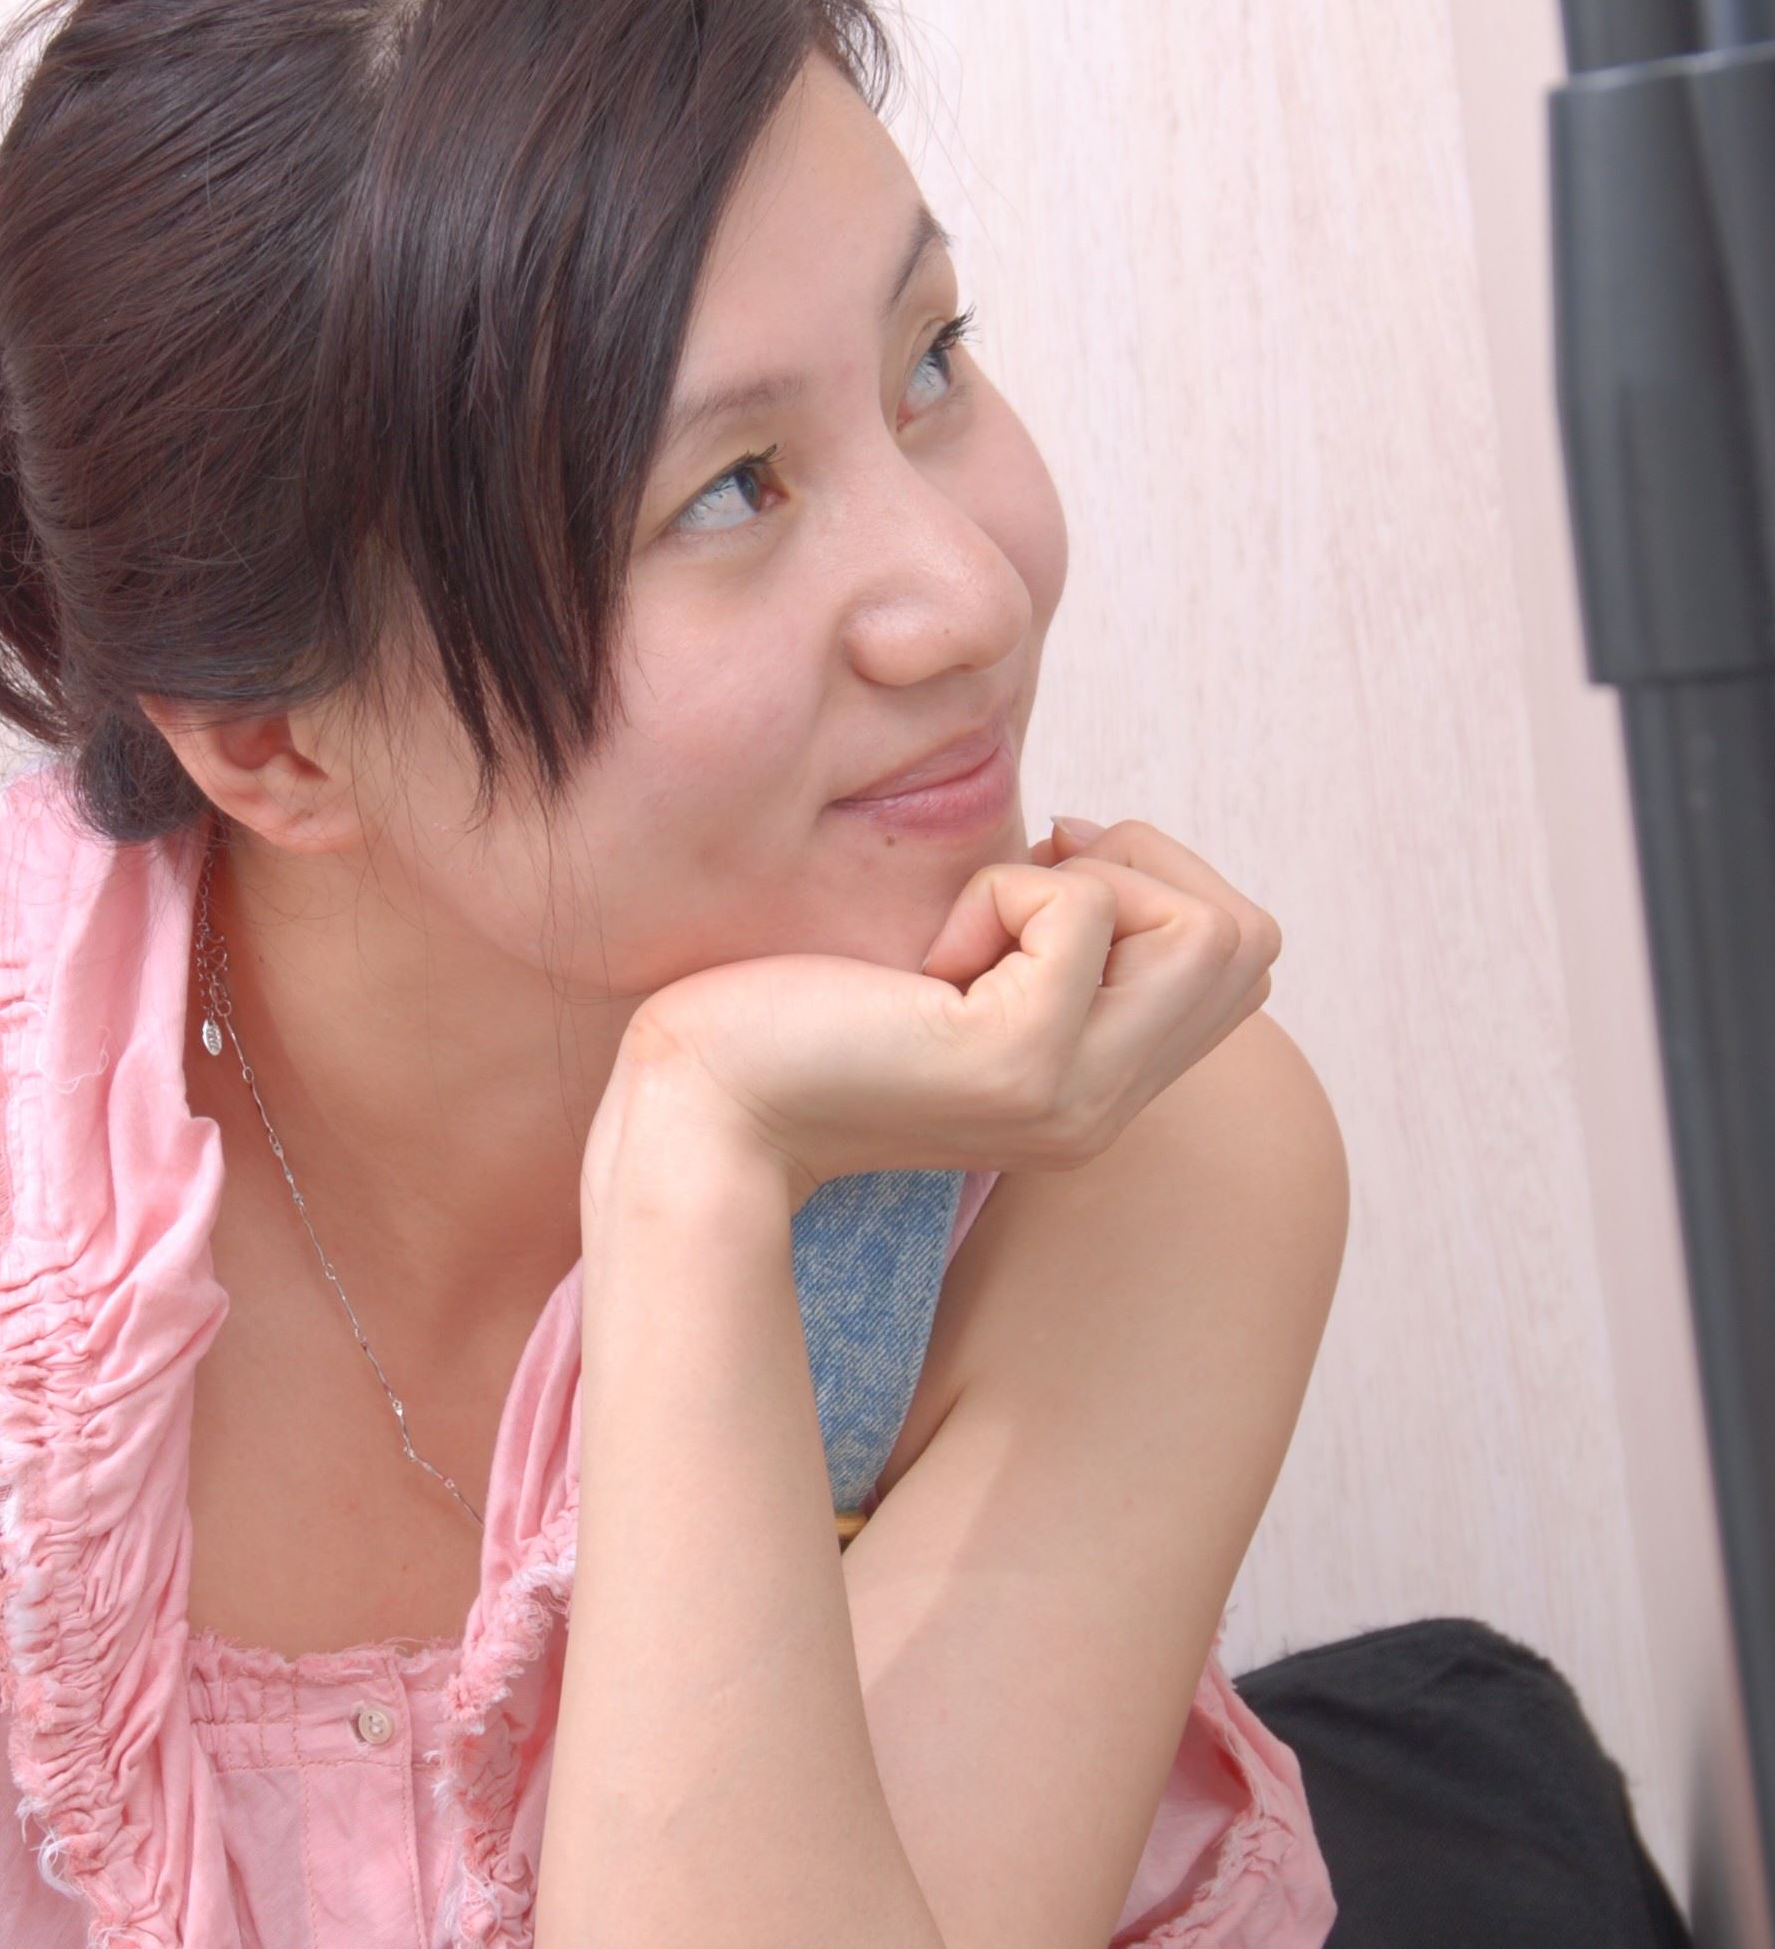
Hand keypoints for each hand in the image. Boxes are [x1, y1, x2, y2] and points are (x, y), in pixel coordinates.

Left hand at [598, 817, 1280, 1209]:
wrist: (702, 1105)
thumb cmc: (801, 1019)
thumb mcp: (959, 974)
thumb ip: (1050, 941)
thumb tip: (1091, 839)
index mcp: (1101, 1090)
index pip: (1242, 960)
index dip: (1160, 885)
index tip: (1039, 888)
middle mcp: (1107, 1109)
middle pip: (1246, 937)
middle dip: (1140, 867)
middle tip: (1012, 895)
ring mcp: (1074, 1096)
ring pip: (1204, 924)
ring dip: (1082, 881)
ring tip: (970, 933)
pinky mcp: (1020, 1061)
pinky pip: (1085, 908)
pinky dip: (1004, 891)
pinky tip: (924, 962)